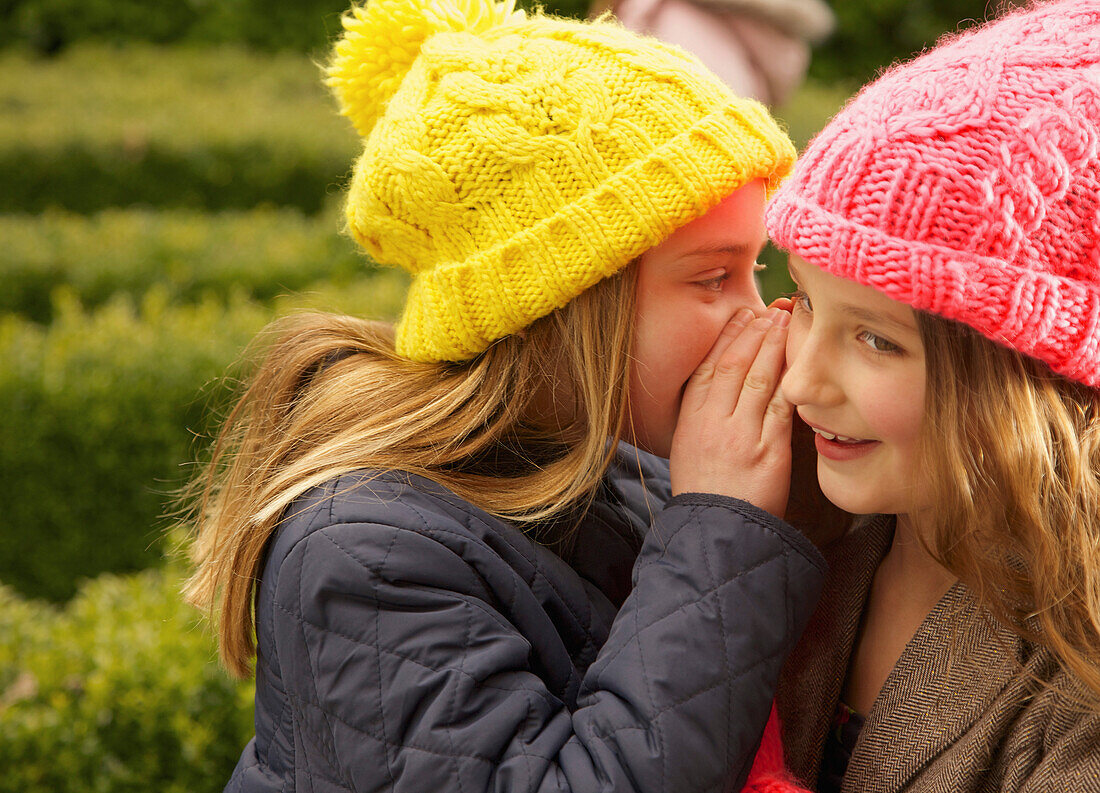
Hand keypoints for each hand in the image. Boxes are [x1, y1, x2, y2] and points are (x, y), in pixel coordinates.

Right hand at [670, 306, 792, 515]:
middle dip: (752, 334)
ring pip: (758, 380)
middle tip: (769, 312)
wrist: (716, 531)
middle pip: (733, 366)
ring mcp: (740, 436)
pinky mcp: (768, 451)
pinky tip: (799, 364)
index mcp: (690, 421)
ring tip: (785, 325)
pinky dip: (790, 381)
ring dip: (773, 347)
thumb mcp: (687, 450)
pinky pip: (781, 407)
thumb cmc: (706, 493)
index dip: (726, 338)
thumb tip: (720, 386)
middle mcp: (712, 424)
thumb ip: (702, 417)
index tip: (741, 317)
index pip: (708, 368)